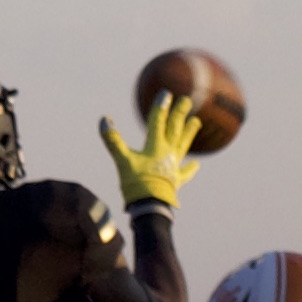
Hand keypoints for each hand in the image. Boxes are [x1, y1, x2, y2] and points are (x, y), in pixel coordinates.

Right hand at [99, 91, 200, 208]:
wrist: (151, 208)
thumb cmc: (137, 184)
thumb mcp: (122, 161)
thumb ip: (113, 140)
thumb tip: (104, 120)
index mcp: (155, 146)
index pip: (158, 121)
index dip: (161, 107)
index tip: (167, 93)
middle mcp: (167, 153)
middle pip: (175, 129)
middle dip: (180, 113)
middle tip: (188, 100)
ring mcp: (173, 167)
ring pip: (184, 145)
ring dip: (190, 133)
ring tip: (197, 122)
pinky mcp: (176, 181)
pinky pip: (185, 172)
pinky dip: (191, 168)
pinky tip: (197, 164)